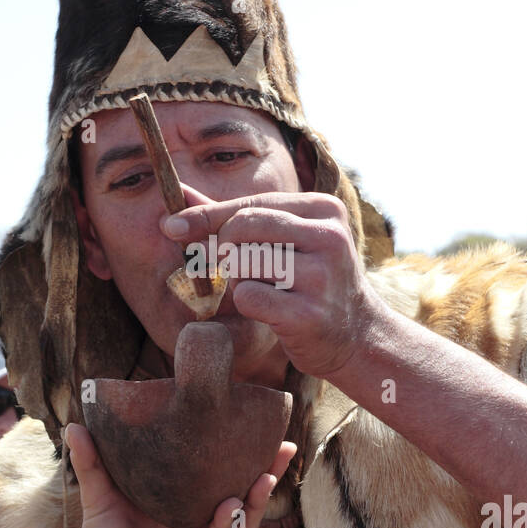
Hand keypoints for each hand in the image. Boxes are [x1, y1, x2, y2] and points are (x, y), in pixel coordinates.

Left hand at [63, 422, 293, 527]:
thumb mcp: (100, 498)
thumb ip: (92, 463)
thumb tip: (74, 424)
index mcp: (185, 496)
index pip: (219, 469)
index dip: (242, 450)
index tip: (261, 425)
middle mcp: (202, 515)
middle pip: (242, 488)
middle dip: (266, 469)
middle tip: (284, 447)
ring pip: (242, 516)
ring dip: (256, 496)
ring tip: (265, 475)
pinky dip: (226, 525)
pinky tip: (230, 506)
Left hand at [162, 188, 385, 379]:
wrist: (356, 335)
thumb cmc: (308, 282)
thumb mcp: (283, 240)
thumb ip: (231, 216)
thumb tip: (178, 192)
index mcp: (323, 208)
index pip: (251, 203)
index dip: (207, 215)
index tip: (171, 226)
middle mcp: (329, 236)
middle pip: (244, 227)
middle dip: (222, 247)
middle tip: (224, 266)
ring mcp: (323, 275)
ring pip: (244, 262)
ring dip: (240, 279)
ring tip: (265, 289)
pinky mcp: (310, 313)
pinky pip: (250, 298)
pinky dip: (248, 304)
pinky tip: (272, 311)